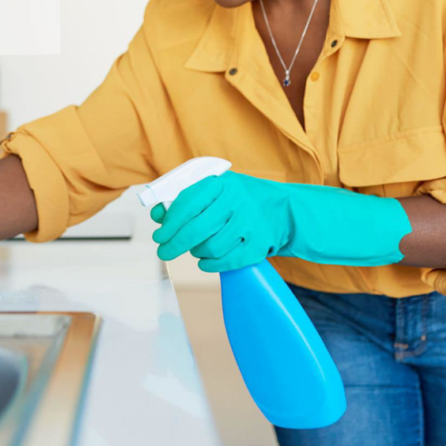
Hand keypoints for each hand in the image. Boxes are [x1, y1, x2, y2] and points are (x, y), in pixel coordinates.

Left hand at [150, 171, 411, 272]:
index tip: (159, 233)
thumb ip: (189, 200)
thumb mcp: (219, 191)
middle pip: (196, 227)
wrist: (288, 211)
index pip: (187, 202)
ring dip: (196, 252)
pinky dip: (211, 264)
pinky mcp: (261, 242)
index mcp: (224, 182)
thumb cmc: (242, 201)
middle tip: (164, 252)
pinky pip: (228, 260)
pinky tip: (206, 261)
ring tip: (194, 251)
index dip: (168, 221)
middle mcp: (238, 199)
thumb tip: (157, 213)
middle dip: (174, 243)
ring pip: (211, 246)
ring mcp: (251, 222)